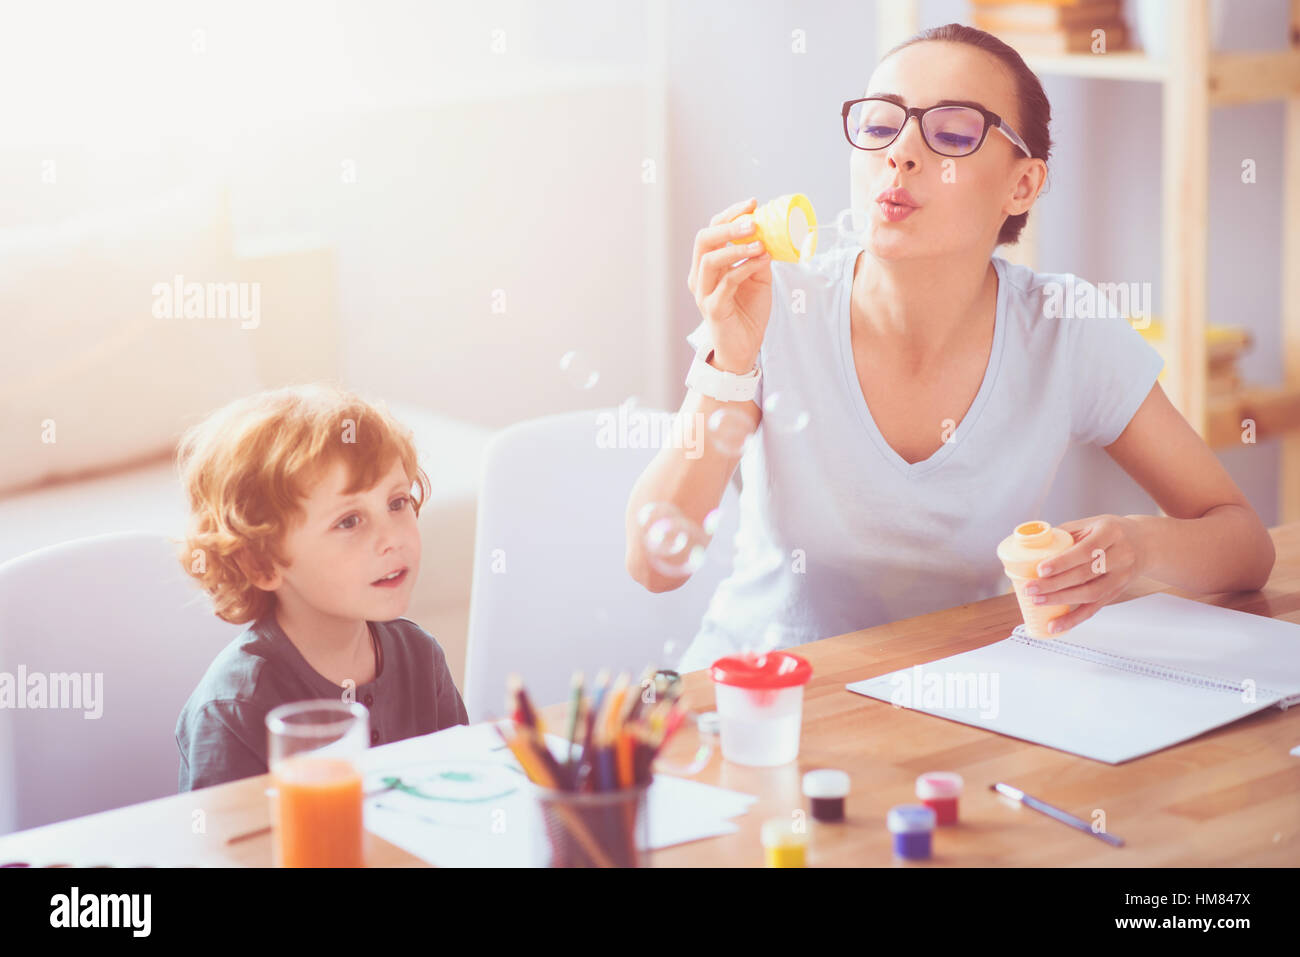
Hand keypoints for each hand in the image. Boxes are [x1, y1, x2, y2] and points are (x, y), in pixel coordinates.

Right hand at [686, 197, 772, 372]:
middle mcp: (700, 276)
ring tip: (761, 243)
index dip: (730, 214)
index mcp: (707, 265)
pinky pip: (727, 282)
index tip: (752, 203)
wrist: (743, 349)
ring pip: (711, 260)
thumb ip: (758, 256)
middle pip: (704, 240)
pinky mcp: (713, 308)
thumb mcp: (758, 277)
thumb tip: (771, 232)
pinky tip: (762, 261)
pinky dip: (745, 268)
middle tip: (753, 221)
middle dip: (729, 226)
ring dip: (737, 247)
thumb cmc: (748, 313)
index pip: (711, 230)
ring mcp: (703, 293)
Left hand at [1025, 515, 1149, 633]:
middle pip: (1086, 574)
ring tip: (1037, 602)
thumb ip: (1064, 533)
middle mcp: (1120, 555)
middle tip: (1030, 588)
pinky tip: (1056, 625)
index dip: (1063, 562)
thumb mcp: (1090, 524)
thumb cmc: (1109, 532)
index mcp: (1111, 533)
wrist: (1143, 544)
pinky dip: (1073, 619)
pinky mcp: (1116, 593)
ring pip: (1090, 593)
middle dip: (1055, 584)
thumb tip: (1031, 545)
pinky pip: (1094, 609)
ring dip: (1061, 600)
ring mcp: (1120, 577)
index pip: (1087, 550)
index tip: (1041, 569)